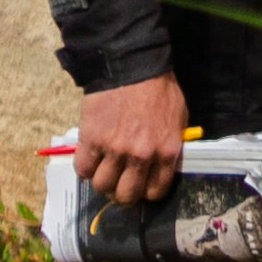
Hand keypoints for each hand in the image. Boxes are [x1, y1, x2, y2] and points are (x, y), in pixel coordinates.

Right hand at [60, 76, 190, 203]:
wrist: (131, 66)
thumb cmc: (158, 90)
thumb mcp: (178, 118)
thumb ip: (170, 146)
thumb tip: (162, 167)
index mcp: (166, 152)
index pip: (154, 192)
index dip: (144, 192)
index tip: (138, 186)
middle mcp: (141, 156)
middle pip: (125, 195)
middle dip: (121, 194)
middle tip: (117, 183)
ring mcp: (114, 149)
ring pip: (102, 185)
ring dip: (101, 181)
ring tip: (103, 169)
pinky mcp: (92, 139)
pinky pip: (83, 169)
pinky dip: (85, 167)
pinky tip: (91, 158)